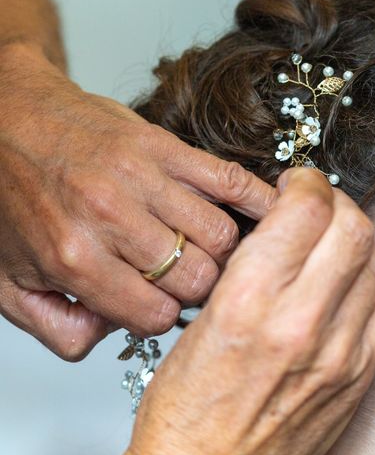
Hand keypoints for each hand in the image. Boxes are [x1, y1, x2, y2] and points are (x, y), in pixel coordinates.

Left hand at [0, 42, 276, 360]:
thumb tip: (109, 335)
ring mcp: (143, 177)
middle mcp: (113, 217)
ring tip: (202, 249)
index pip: (157, 315)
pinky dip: (258, 200)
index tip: (156, 303)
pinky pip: (229, 180)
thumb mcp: (8, 283)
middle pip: (198, 278)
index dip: (161, 316)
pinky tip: (268, 212)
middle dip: (196, 288)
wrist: (5, 118)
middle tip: (183, 279)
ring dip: (220, 251)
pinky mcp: (164, 146)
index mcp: (75, 257)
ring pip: (221, 236)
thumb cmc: (9, 195)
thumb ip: (57, 328)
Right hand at [127, 168, 374, 454]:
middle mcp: (301, 324)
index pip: (305, 209)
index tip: (296, 185)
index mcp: (248, 303)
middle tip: (316, 205)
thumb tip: (287, 221)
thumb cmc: (190, 409)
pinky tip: (349, 282)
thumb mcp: (202, 320)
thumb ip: (252, 265)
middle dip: (335, 201)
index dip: (305, 182)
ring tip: (331, 242)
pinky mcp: (360, 375)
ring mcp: (340, 352)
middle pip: (351, 227)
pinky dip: (374, 278)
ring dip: (355, 238)